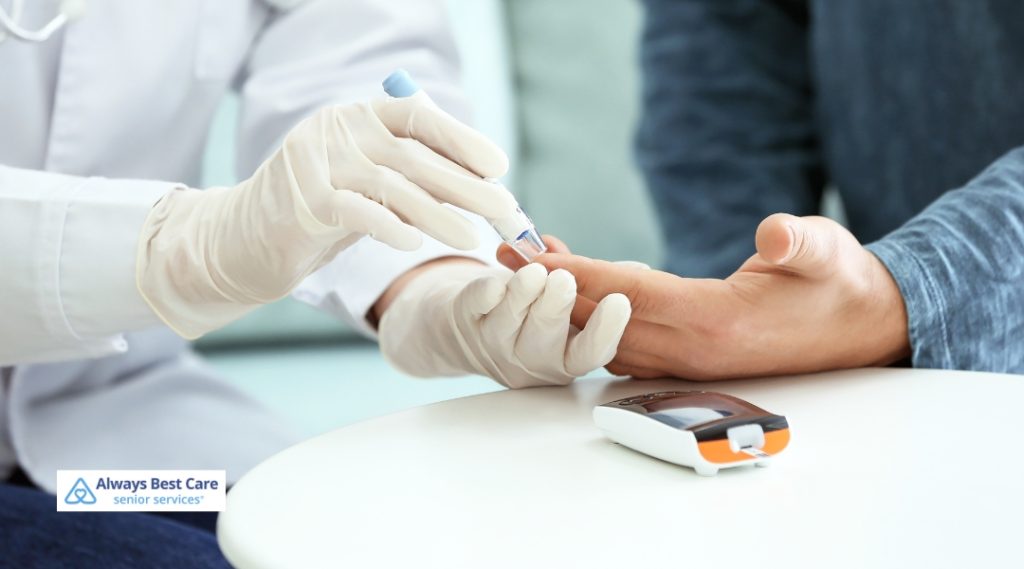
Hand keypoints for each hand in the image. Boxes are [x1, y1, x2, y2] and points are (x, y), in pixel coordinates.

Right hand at [137, 96, 514, 337]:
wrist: (244, 238)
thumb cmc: (321, 212)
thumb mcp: (368, 184)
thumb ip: (412, 177)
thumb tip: (484, 189)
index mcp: (359, 118)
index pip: (418, 117)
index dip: (462, 139)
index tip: (499, 166)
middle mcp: (338, 130)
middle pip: (414, 156)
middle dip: (465, 185)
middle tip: (504, 210)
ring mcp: (317, 163)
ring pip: (393, 187)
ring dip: (439, 215)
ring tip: (472, 238)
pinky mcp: (303, 201)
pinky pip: (357, 212)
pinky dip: (390, 227)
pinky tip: (415, 245)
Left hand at [376, 260, 630, 388]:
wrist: (472, 324)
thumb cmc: (534, 310)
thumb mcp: (569, 304)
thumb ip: (594, 285)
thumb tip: (638, 272)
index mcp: (567, 357)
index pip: (591, 353)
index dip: (606, 331)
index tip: (620, 302)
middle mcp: (532, 360)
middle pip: (547, 341)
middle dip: (555, 308)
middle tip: (563, 281)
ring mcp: (495, 346)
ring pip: (510, 323)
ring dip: (523, 293)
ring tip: (534, 270)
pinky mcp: (466, 323)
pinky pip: (476, 307)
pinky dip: (487, 291)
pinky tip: (497, 280)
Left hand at [499, 215, 910, 379]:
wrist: (860, 329)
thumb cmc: (838, 285)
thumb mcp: (826, 252)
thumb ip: (798, 242)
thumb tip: (774, 235)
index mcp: (716, 323)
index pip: (628, 296)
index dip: (577, 275)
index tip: (531, 257)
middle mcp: (691, 350)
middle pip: (601, 319)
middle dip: (549, 288)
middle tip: (503, 255)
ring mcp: (687, 360)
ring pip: (606, 334)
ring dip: (565, 301)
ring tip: (528, 264)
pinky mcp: (687, 358)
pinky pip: (624, 340)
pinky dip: (593, 314)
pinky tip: (577, 288)